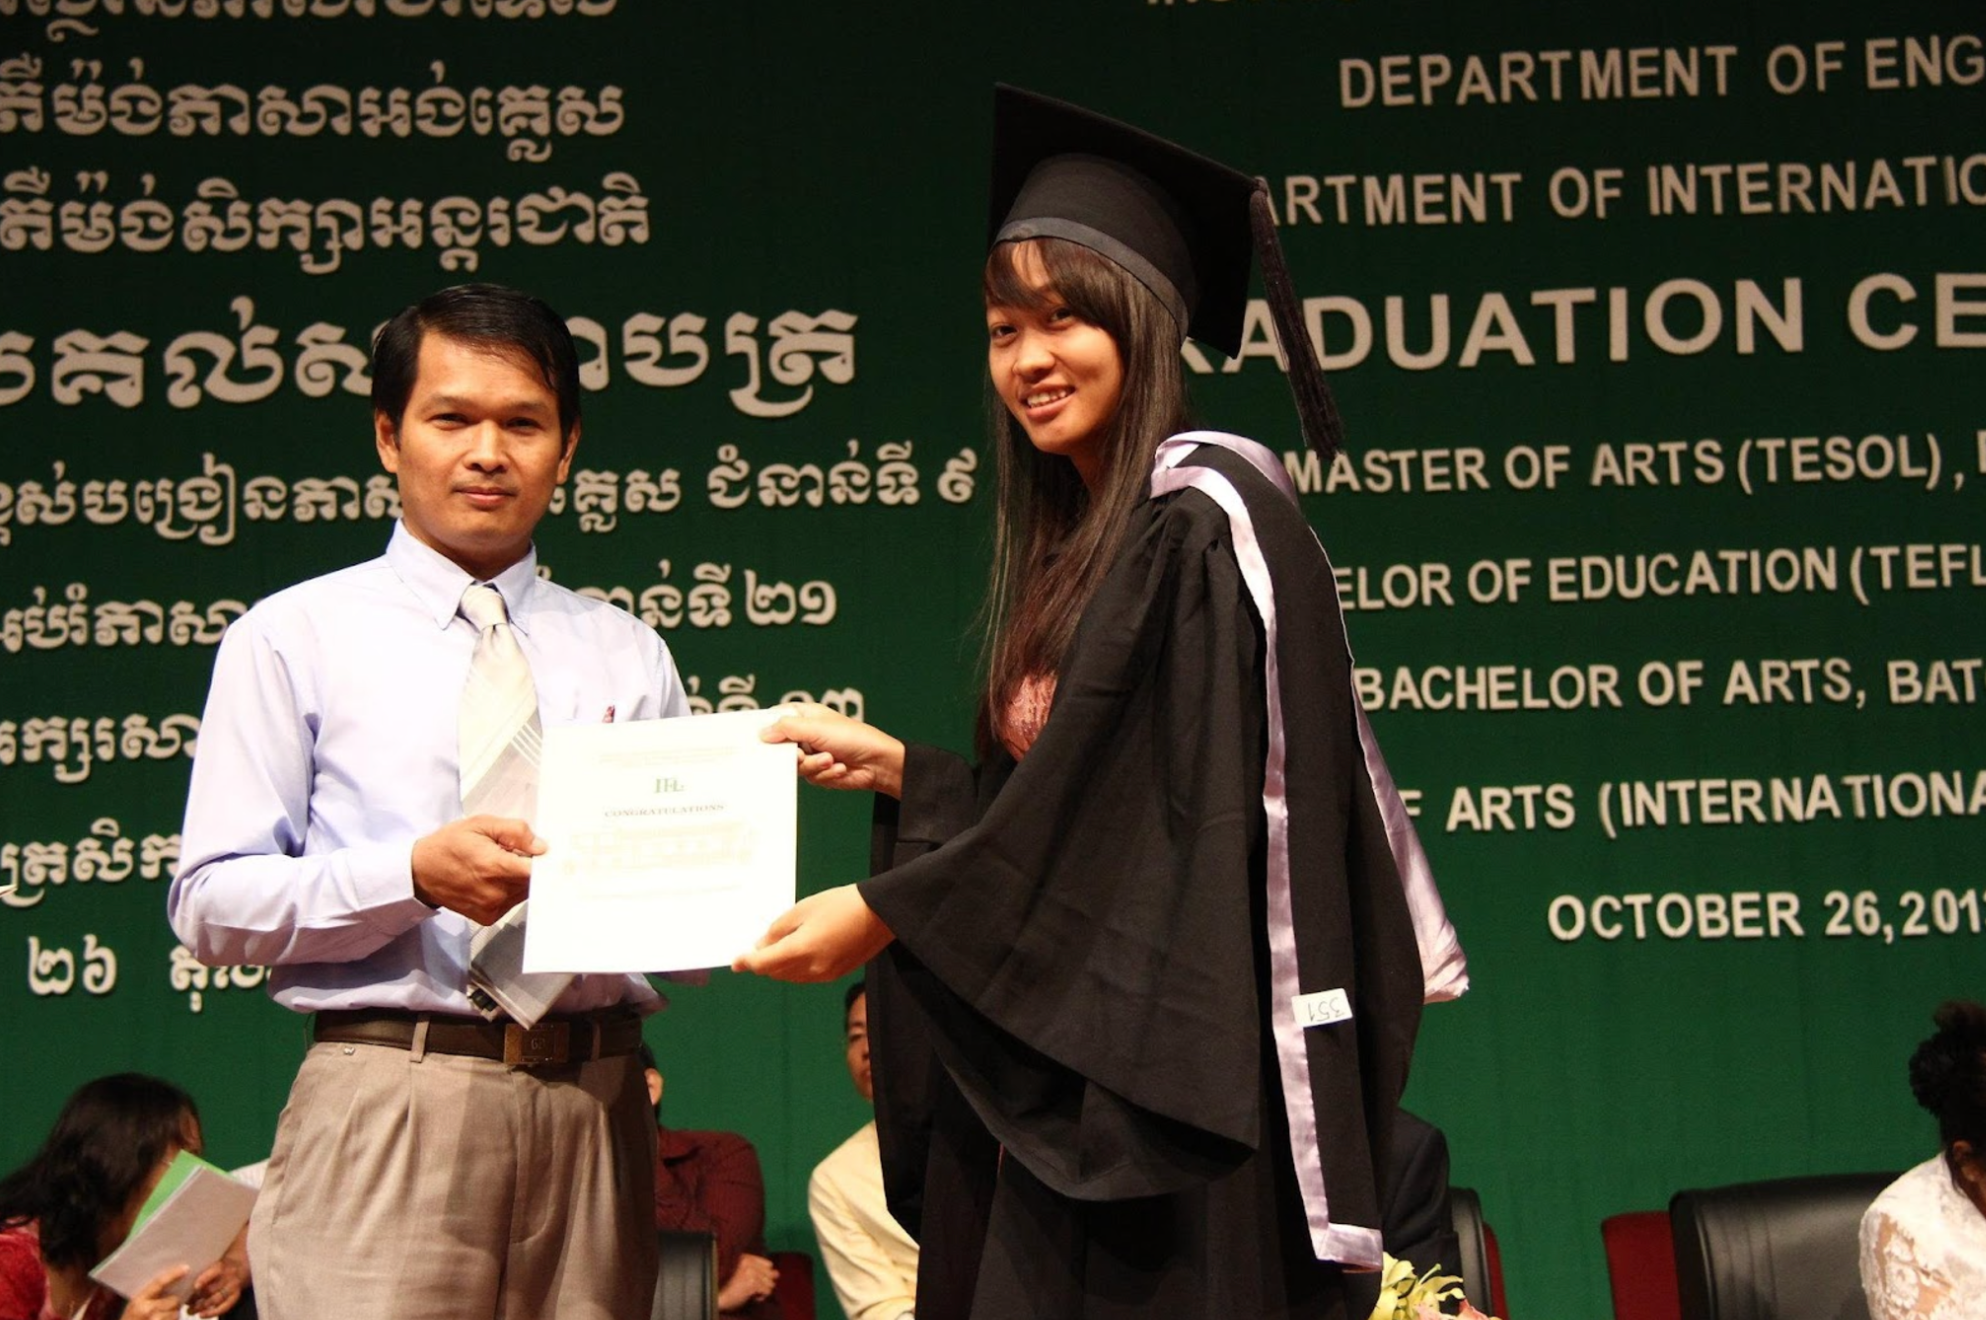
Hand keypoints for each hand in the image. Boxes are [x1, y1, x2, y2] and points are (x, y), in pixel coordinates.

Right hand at [124, 1264, 191, 1319]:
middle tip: (167, 1306)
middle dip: (174, 1302)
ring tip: (162, 1317)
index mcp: (139, 1300)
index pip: (159, 1283)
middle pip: (174, 1299)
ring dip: (174, 1314)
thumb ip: (149, 1294)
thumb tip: (172, 1282)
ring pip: (176, 1312)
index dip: (173, 1274)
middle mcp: (147, 1310)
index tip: (186, 1268)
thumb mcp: (135, 1305)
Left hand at [186, 1229, 249, 1315]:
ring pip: (217, 1299)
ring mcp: (234, 1286)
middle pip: (213, 1289)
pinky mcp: (236, 1295)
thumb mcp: (217, 1256)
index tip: (195, 1286)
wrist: (246, 1260)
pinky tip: (203, 1315)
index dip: (205, 1279)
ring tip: (191, 1311)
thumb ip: (205, 1262)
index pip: (215, 1272)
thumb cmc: (225, 1258)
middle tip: (186, 1303)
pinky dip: (214, 1312)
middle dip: (198, 1298)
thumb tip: (184, 1266)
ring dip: (202, 1306)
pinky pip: (226, 1306)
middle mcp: (229, 1276)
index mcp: (223, 1264)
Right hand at [410, 815, 541, 923]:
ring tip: (500, 865)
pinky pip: (512, 902)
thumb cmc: (448, 845)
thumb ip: (515, 831)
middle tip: (517, 854)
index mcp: (494, 867)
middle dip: (530, 867)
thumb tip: (541, 846)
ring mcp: (492, 908)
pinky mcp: (488, 917)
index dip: (547, 862)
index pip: (537, 872)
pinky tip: (494, 879)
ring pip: (524, 892)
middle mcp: (495, 892)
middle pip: (533, 882)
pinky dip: (510, 890)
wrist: (420, 871)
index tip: (550, 856)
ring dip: (520, 879)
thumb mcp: (481, 824)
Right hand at [716, 1252, 778, 1310]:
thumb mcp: (743, 1274)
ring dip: (762, 1292)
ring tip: (750, 1293)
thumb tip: (777, 1273)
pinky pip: (767, 1291)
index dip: (764, 1275)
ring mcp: (751, 1272)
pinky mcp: (752, 1283)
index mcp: (746, 1257)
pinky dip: (761, 1297)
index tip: (753, 1282)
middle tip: (751, 1289)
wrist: (717, 1298)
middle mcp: (749, 1262)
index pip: (769, 1264)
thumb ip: (759, 1271)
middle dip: (764, 1284)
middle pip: (771, 1274)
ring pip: (770, 1284)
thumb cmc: (730, 1288)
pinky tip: (751, 1297)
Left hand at [733, 885, 893, 981]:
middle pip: (775, 973)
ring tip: (780, 947)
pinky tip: (801, 952)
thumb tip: (760, 947)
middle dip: (763, 962)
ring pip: (790, 977)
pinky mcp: (836, 975)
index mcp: (801, 950)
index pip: (764, 964)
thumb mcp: (802, 909)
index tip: (735, 962)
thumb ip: (777, 931)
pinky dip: (796, 968)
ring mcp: (825, 975)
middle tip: (759, 946)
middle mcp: (812, 969)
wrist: (879, 914)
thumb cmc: (840, 904)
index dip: (746, 962)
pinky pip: (806, 976)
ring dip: (779, 967)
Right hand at [761, 703, 905, 797]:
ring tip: (831, 760)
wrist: (877, 764)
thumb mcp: (816, 728)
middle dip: (794, 754)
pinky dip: (825, 773)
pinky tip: (840, 767)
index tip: (759, 740)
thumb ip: (787, 729)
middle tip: (801, 754)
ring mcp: (811, 753)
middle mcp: (805, 734)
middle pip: (780, 747)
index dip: (766, 729)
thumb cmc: (853, 738)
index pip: (775, 719)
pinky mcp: (818, 771)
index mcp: (804, 716)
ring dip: (815, 765)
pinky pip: (810, 776)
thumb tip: (762, 733)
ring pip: (795, 766)